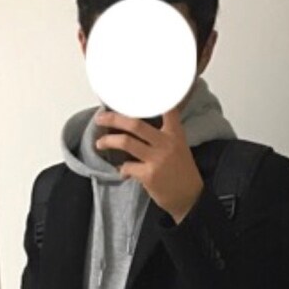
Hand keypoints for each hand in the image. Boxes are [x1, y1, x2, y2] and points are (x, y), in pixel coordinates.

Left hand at [94, 107, 203, 223]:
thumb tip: (136, 128)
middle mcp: (166, 142)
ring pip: (126, 142)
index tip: (137, 91)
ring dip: (108, 141)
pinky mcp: (149, 175)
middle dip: (114, 119)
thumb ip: (162, 136)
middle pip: (135, 124)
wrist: (189, 197)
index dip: (154, 97)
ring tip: (100, 143)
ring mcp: (157, 159)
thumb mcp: (178, 147)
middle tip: (100, 118)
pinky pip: (126, 166)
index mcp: (175, 133)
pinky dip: (121, 169)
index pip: (167, 109)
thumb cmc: (181, 171)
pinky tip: (122, 171)